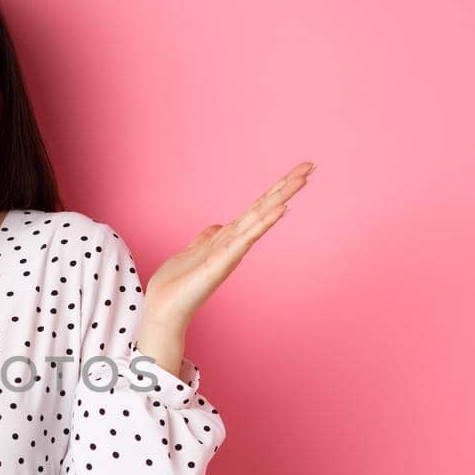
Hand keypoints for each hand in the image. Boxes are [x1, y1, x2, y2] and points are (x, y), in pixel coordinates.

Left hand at [142, 161, 315, 327]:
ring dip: (280, 197)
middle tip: (310, 166)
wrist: (163, 308)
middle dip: (286, 186)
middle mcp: (234, 242)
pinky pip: (247, 238)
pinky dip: (264, 222)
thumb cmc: (177, 284)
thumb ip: (206, 238)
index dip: (274, 189)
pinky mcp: (222, 262)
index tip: (297, 171)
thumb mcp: (192, 252)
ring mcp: (231, 252)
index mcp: (227, 238)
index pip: (256, 208)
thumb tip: (217, 226)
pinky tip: (280, 209)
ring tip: (301, 179)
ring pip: (260, 218)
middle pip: (264, 208)